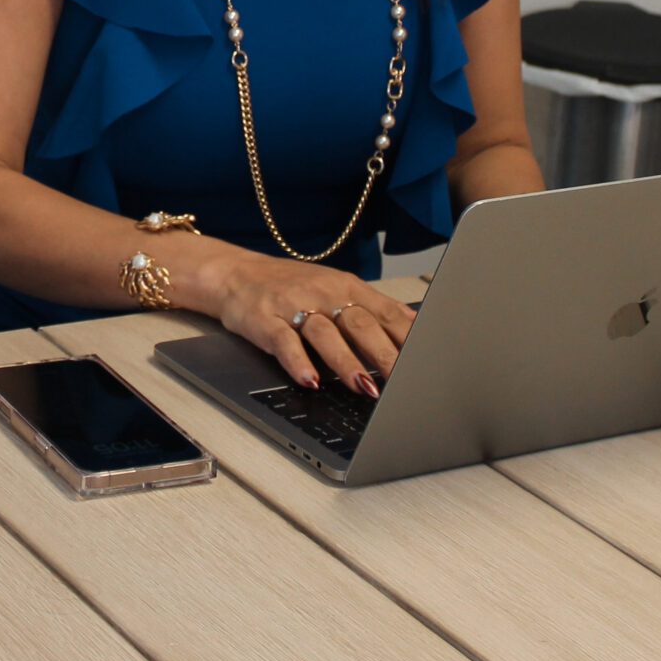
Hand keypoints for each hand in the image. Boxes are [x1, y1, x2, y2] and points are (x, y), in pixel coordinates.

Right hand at [209, 253, 417, 395]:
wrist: (235, 273)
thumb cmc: (290, 285)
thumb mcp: (336, 287)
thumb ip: (372, 307)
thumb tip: (415, 326)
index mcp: (346, 286)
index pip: (384, 312)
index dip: (407, 338)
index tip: (426, 362)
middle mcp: (323, 293)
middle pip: (359, 323)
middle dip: (384, 354)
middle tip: (404, 382)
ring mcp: (293, 306)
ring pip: (325, 334)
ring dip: (346, 362)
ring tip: (364, 387)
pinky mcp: (264, 320)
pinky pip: (283, 342)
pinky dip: (298, 362)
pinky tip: (309, 381)